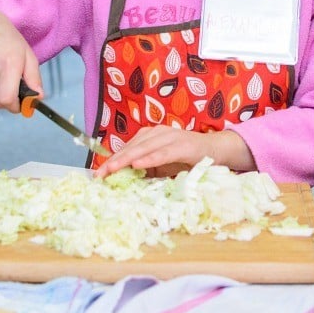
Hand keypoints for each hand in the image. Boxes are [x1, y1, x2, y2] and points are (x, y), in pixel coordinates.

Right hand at [0, 9, 41, 112]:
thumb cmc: (9, 40)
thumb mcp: (29, 55)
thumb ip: (34, 79)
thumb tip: (38, 98)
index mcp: (9, 63)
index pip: (7, 99)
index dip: (16, 106)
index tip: (23, 104)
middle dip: (9, 103)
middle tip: (16, 93)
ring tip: (3, 79)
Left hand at [94, 126, 224, 177]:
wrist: (216, 150)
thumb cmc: (187, 159)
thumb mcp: (162, 165)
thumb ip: (145, 168)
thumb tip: (123, 179)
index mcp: (151, 135)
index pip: (128, 147)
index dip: (113, 160)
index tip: (97, 173)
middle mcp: (159, 132)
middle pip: (132, 147)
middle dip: (115, 161)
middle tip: (100, 174)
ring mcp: (172, 137)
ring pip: (144, 148)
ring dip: (127, 159)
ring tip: (113, 169)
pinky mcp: (184, 145)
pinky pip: (163, 153)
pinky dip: (150, 159)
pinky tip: (138, 165)